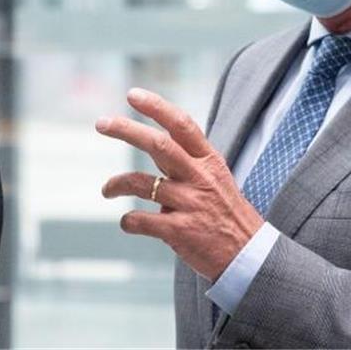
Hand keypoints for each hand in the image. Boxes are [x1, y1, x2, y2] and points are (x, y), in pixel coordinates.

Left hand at [96, 87, 264, 281]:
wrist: (249, 257)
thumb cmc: (225, 213)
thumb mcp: (215, 177)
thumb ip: (185, 160)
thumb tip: (152, 140)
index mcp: (208, 161)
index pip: (182, 125)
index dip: (157, 107)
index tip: (133, 94)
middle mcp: (199, 178)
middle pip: (159, 145)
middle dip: (126, 130)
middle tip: (102, 123)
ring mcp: (190, 204)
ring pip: (141, 183)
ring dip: (116, 184)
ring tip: (107, 190)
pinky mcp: (180, 231)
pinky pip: (141, 220)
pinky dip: (128, 220)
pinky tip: (128, 222)